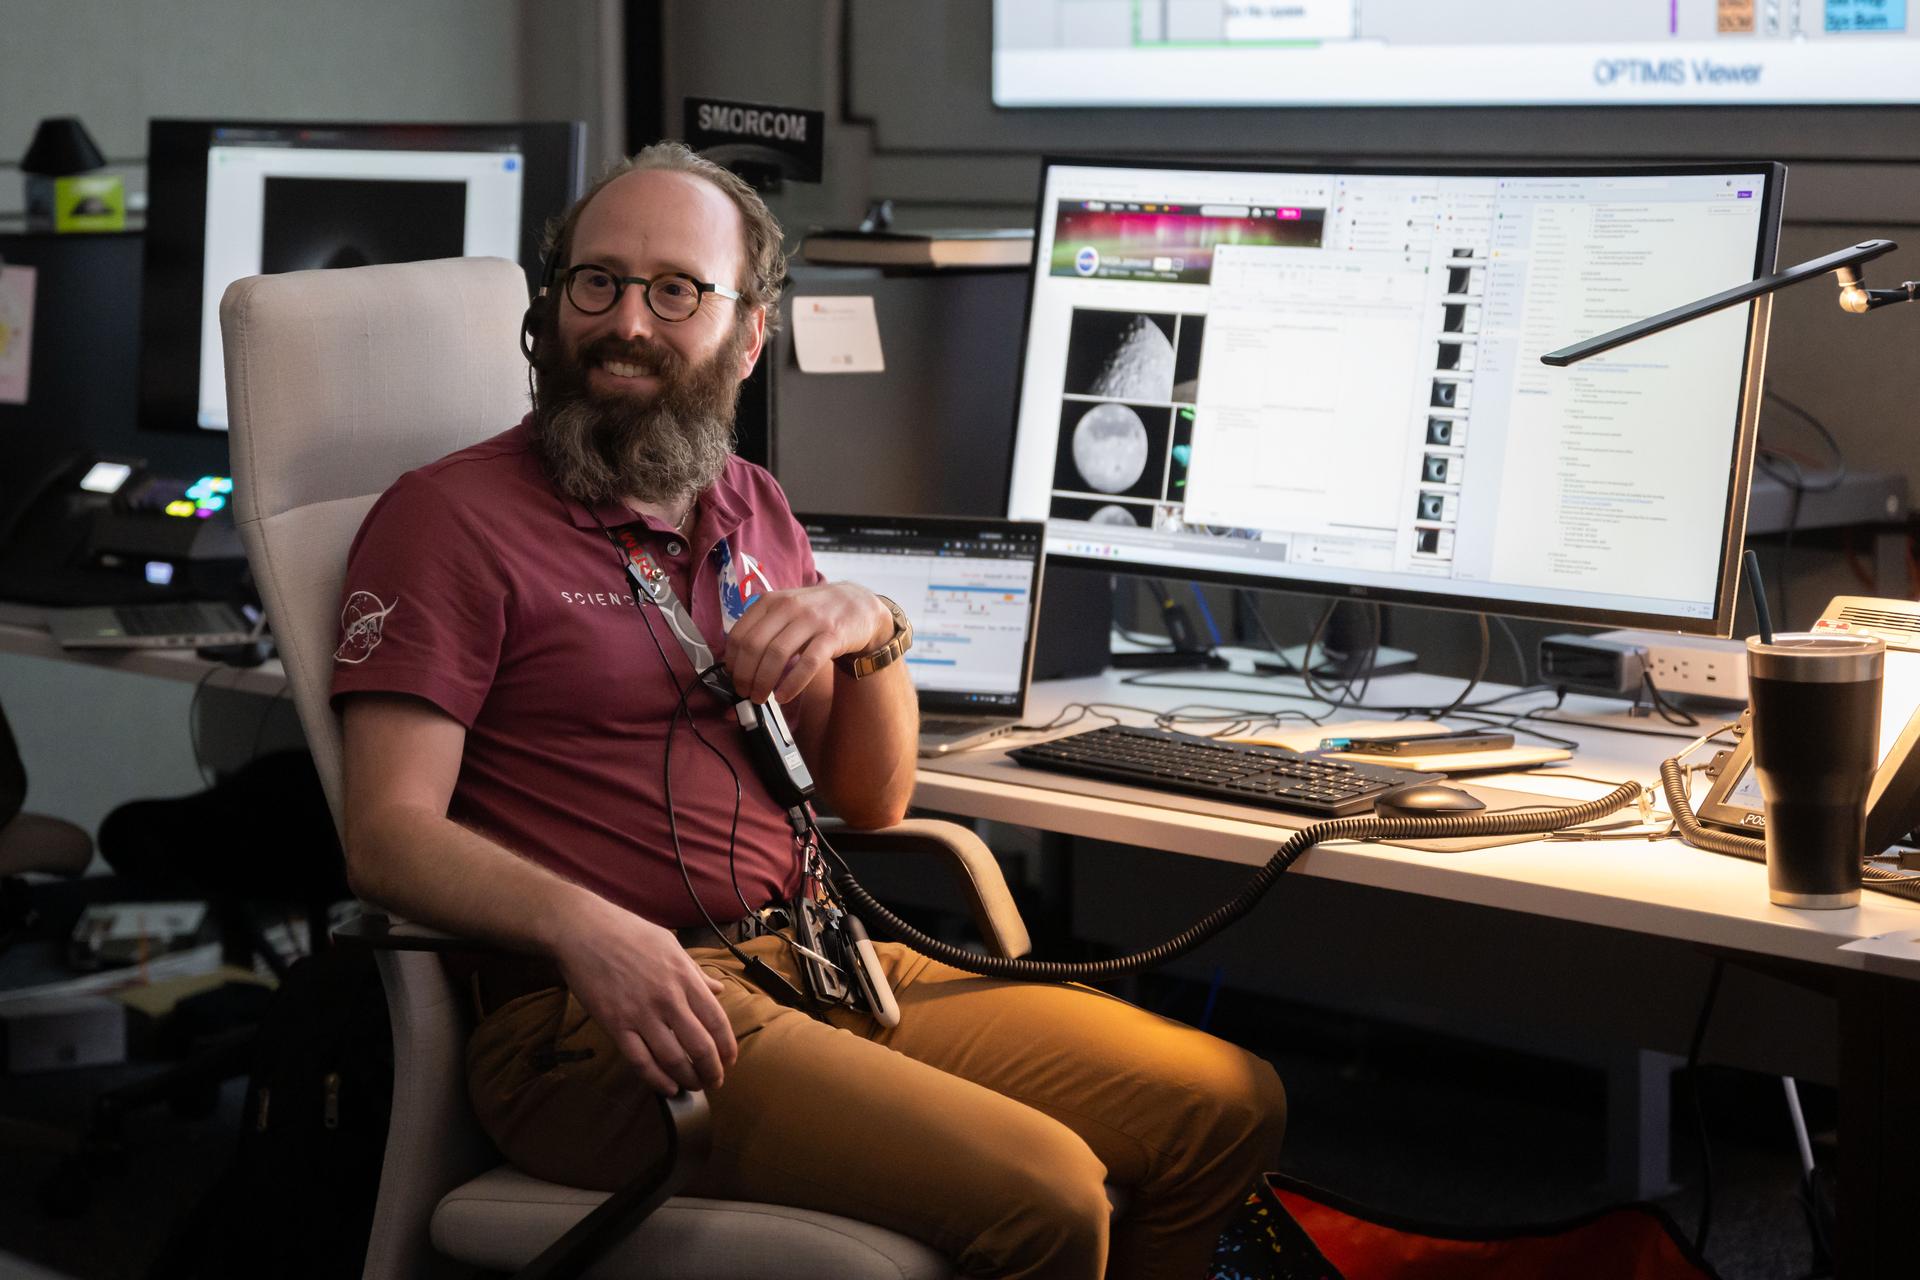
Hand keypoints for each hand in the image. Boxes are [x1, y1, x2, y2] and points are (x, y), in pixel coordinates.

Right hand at [549, 895, 737, 1094]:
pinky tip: (668, 1087)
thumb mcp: (670, 945)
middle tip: (715, 1081)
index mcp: (684, 977)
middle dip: (712, 1071)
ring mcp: (641, 1014)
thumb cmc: (628, 933)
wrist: (583, 931)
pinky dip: (657, 1080)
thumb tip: (718, 989)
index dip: (727, 1046)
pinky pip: (641, 1061)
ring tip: (694, 1086)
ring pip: (673, 1059)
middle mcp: (668, 998)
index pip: (717, 1020)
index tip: (730, 1060)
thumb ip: (695, 972)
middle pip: (700, 1046)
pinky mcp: (615, 1025)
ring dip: (688, 1079)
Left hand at [723, 582, 892, 704]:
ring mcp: (812, 620)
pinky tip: (783, 697)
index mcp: (771, 601)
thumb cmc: (816, 614)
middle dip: (744, 676)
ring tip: (760, 697)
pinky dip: (792, 684)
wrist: (860, 606)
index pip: (740, 634)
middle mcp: (789, 606)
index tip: (733, 678)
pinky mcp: (832, 635)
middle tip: (745, 693)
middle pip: (754, 646)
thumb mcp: (786, 611)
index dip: (732, 661)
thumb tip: (735, 666)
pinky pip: (807, 663)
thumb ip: (763, 630)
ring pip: (777, 655)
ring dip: (763, 682)